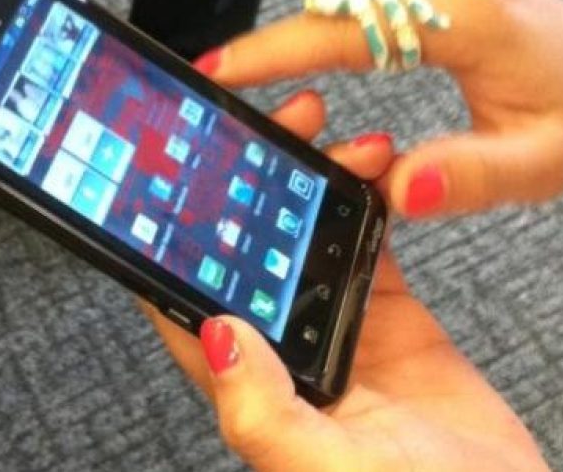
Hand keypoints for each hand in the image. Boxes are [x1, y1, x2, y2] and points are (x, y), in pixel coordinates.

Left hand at [140, 89, 546, 471]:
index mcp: (250, 386)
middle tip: (276, 125)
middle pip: (245, 247)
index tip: (181, 166)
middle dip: (250, 180)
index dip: (171, 232)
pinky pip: (368, 242)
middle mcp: (285, 350)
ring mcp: (337, 327)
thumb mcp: (327, 469)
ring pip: (305, 234)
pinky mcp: (391, 318)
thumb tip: (216, 334)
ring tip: (337, 136)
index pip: (186, 297)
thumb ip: (264, 413)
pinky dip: (370, 200)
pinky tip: (378, 168)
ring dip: (313, 180)